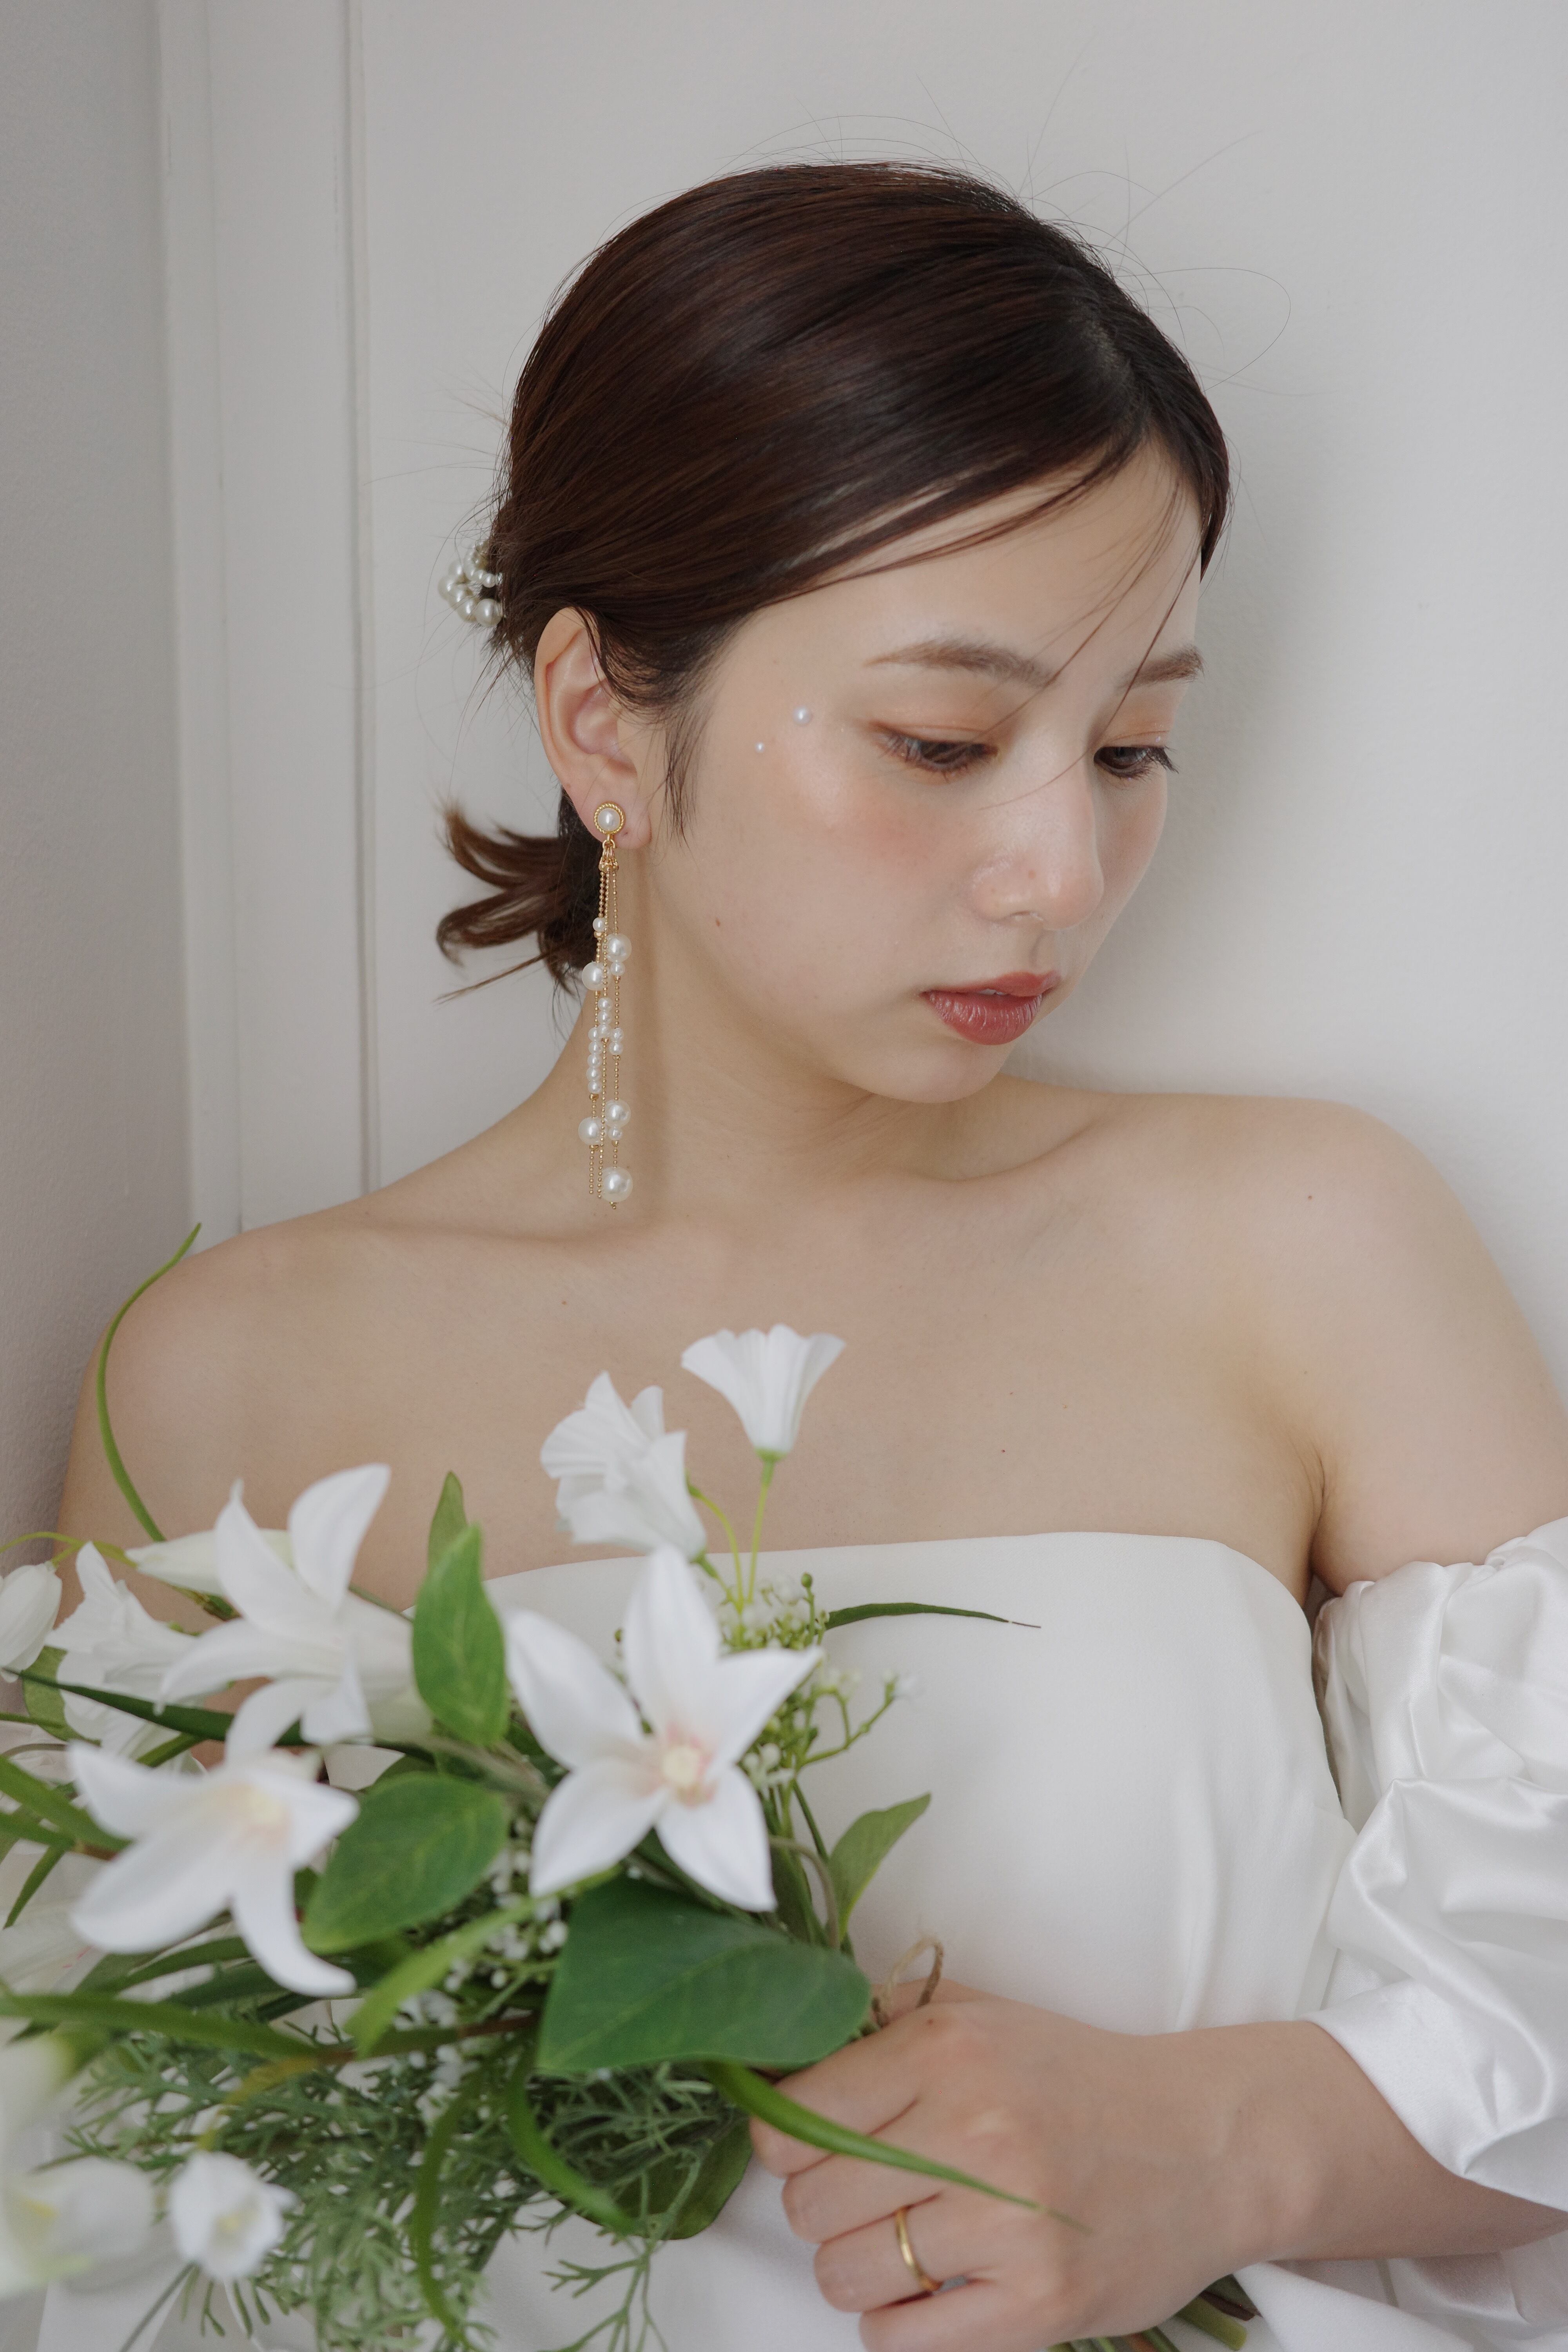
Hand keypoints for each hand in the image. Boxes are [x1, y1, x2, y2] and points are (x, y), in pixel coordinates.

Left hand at [750, 1979, 1252, 2350]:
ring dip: (858, 2268)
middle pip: (810, 2203)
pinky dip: (895, 2325)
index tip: (809, 2146)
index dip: (786, 2141)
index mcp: (946, 2051)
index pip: (793, 2119)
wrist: (1206, 2143)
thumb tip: (775, 2062)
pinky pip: (902, 2340)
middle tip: (868, 2197)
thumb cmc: (1077, 2079)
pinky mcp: (1040, 2305)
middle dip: (823, 2207)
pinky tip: (930, 2290)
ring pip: (845, 2275)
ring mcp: (1008, 2226)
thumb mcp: (977, 2016)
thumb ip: (877, 2025)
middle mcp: (973, 2131)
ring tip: (906, 2242)